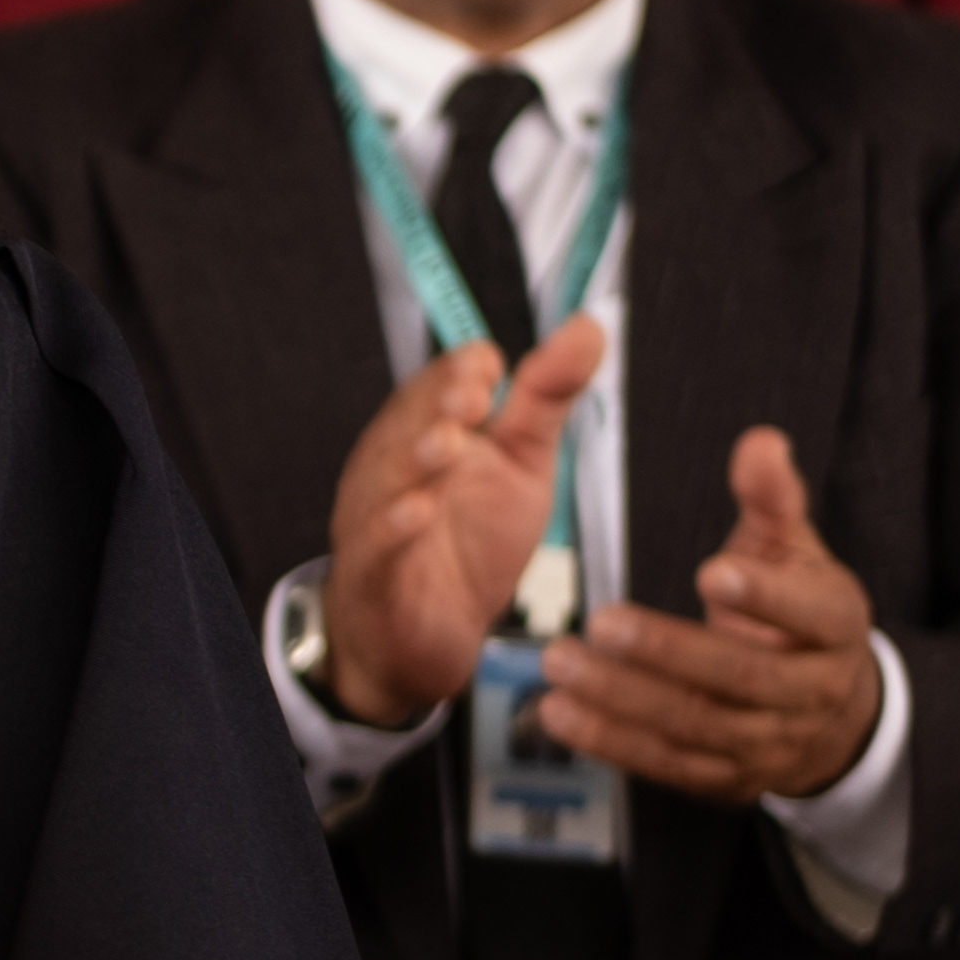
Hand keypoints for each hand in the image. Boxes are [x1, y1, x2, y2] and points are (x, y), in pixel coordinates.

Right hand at [319, 316, 608, 726]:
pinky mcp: (371, 578)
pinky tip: (415, 511)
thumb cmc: (472, 542)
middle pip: (407, 426)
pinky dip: (392, 530)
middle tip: (471, 396)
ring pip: (387, 482)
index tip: (489, 364)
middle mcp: (392, 468)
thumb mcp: (523, 463)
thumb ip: (547, 397)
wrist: (435, 634)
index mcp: (425, 430)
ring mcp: (374, 521)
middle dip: (437, 408)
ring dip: (416, 460)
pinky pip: (375, 549)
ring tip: (448, 444)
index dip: (459, 374)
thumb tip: (588, 325)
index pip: (435, 388)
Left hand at [535, 425, 883, 804]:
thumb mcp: (794, 550)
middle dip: (666, 651)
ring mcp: (772, 741)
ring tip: (562, 664)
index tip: (709, 573)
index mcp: (837, 625)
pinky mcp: (729, 778)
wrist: (830, 712)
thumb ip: (771, 498)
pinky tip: (562, 714)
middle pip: (740, 676)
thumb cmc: (800, 612)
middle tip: (602, 621)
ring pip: (697, 724)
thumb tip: (760, 443)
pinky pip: (669, 763)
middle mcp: (812, 690)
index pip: (809, 613)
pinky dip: (611, 741)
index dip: (763, 597)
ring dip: (622, 699)